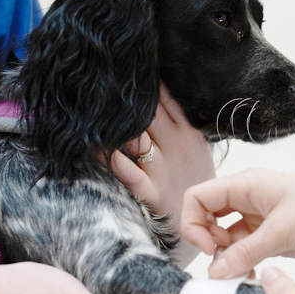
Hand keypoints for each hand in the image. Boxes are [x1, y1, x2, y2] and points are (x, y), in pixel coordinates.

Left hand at [111, 85, 215, 264]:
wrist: (199, 230)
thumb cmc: (190, 185)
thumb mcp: (196, 152)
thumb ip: (180, 125)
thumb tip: (159, 96)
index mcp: (189, 134)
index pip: (166, 99)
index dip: (147, 82)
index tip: (127, 63)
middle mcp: (177, 148)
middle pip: (149, 112)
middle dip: (128, 98)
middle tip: (104, 76)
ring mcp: (163, 171)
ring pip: (138, 137)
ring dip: (118, 124)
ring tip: (95, 105)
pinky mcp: (152, 194)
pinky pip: (131, 175)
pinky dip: (115, 162)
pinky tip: (99, 149)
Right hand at [181, 169, 294, 278]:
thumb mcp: (281, 232)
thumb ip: (244, 253)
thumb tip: (214, 272)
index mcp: (245, 184)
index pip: (198, 197)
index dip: (194, 223)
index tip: (209, 248)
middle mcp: (249, 198)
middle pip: (208, 217)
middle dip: (209, 242)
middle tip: (222, 263)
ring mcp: (262, 217)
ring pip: (227, 237)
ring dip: (228, 257)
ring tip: (239, 273)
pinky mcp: (275, 235)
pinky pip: (247, 249)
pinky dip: (244, 262)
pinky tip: (251, 275)